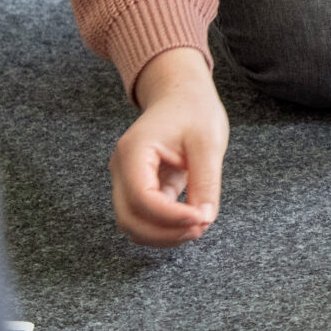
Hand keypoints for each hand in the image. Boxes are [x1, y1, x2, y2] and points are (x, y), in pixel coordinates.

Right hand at [112, 47, 227, 245]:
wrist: (180, 95)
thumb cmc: (193, 111)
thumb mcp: (208, 142)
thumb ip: (206, 181)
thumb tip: (204, 218)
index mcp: (134, 151)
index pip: (142, 198)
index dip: (171, 217)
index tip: (202, 218)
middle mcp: (121, 168)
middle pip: (129, 219)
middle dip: (165, 233)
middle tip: (201, 227)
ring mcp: (125, 180)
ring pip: (132, 225)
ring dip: (162, 235)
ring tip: (197, 225)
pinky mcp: (137, 188)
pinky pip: (143, 219)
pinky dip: (163, 228)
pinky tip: (189, 221)